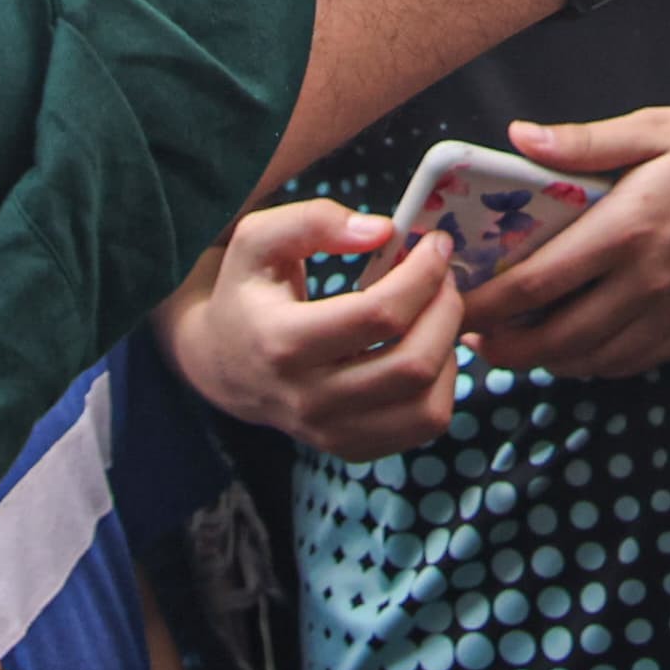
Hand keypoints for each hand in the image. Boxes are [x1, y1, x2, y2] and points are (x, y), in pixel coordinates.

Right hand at [161, 200, 465, 459]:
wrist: (221, 362)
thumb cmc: (248, 291)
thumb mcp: (259, 239)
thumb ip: (314, 221)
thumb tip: (383, 232)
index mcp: (282, 342)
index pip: (378, 315)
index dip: (422, 274)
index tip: (436, 244)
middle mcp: (306, 399)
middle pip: (413, 365)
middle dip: (446, 309)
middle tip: (444, 275)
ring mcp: (329, 432)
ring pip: (427, 408)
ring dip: (449, 350)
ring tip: (437, 311)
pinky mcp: (351, 448)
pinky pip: (423, 427)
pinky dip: (442, 385)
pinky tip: (425, 347)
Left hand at [458, 107, 669, 379]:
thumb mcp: (659, 126)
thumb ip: (586, 141)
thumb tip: (519, 137)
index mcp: (630, 227)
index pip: (539, 281)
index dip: (489, 302)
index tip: (456, 300)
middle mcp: (648, 280)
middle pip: (558, 336)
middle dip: (506, 346)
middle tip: (470, 340)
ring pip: (593, 359)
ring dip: (544, 362)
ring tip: (511, 349)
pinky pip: (632, 362)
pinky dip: (593, 365)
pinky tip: (573, 351)